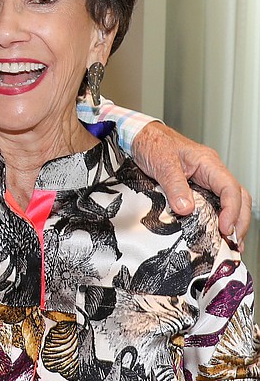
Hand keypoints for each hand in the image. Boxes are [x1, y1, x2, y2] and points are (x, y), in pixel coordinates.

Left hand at [131, 122, 251, 241]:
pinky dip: (219, 219)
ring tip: (231, 243)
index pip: (230, 187)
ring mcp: (206, 180)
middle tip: (234, 242)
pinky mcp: (197, 187)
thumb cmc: (153, 143)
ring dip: (234, 221)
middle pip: (239, 196)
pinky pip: (214, 204)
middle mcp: (211, 172)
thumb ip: (175, 186)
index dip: (231, 210)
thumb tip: (186, 209)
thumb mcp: (162, 163)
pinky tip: (216, 232)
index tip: (224, 228)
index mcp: (208, 162)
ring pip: (230, 201)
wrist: (140, 136)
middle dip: (240, 220)